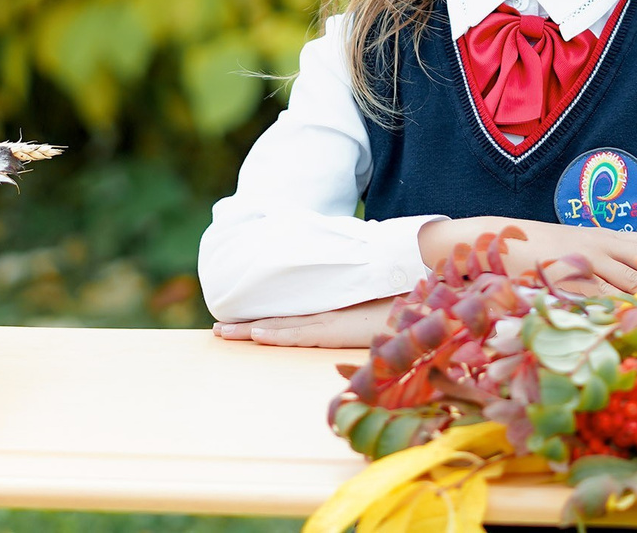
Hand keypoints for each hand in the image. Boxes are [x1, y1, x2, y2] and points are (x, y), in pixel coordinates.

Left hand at [214, 297, 393, 347]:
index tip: (236, 325)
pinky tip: (257, 335)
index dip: (261, 320)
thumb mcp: (373, 315)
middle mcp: (324, 314)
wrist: (421, 301)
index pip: (288, 318)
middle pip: (277, 320)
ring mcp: (329, 320)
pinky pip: (302, 334)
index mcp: (329, 312)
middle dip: (244, 326)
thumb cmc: (401, 308)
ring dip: (250, 330)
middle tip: (216, 330)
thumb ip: (355, 317)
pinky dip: (278, 333)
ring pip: (281, 326)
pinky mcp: (337, 329)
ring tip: (222, 333)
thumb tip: (345, 321)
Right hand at [419, 216, 636, 296]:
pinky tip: (636, 327)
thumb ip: (606, 256)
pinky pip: (597, 302)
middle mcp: (598, 247)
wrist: (492, 238)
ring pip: (628, 287)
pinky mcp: (564, 285)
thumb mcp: (576, 242)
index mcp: (603, 235)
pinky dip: (618, 314)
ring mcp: (581, 266)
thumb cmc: (536, 245)